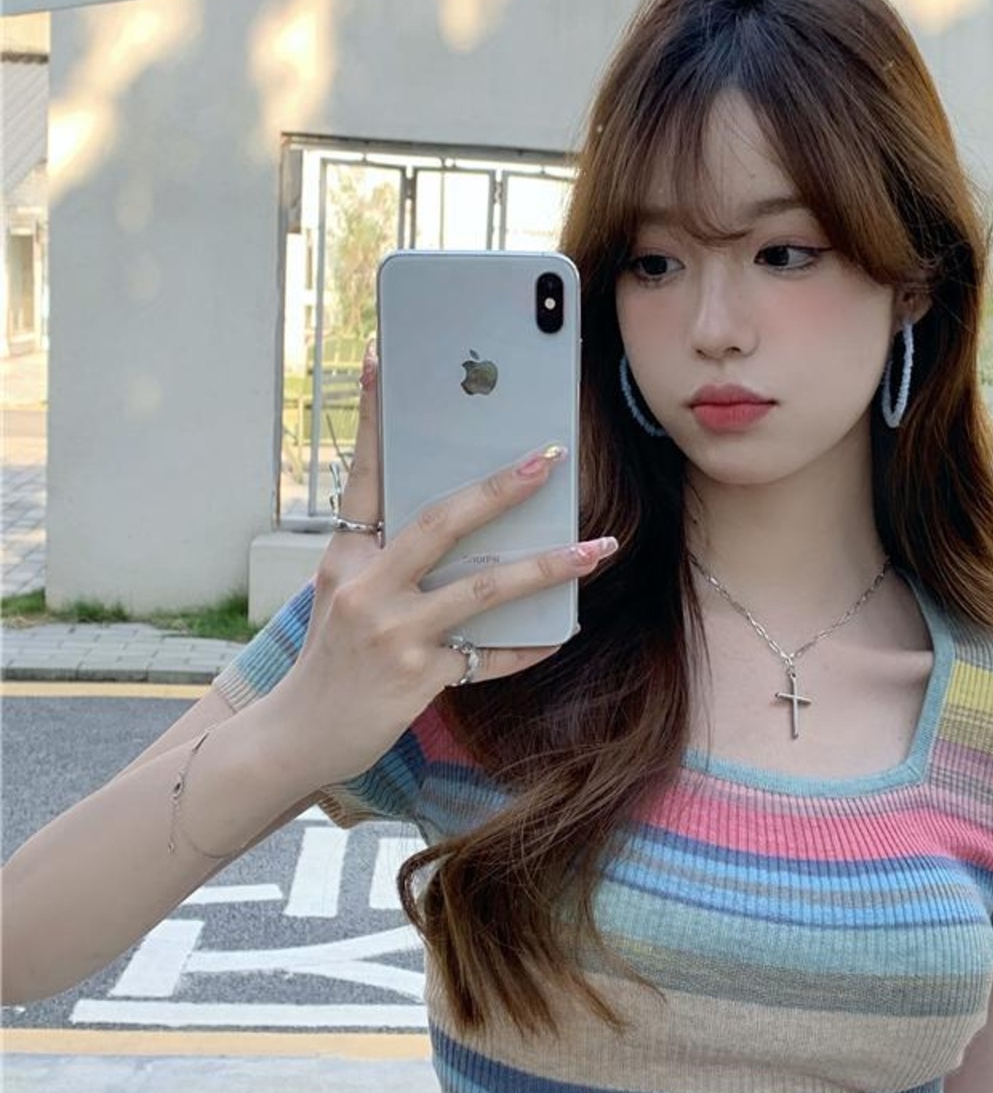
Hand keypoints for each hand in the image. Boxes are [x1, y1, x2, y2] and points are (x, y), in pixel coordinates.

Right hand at [286, 346, 617, 786]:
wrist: (296, 734)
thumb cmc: (330, 654)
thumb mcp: (342, 592)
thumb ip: (387, 554)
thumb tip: (457, 517)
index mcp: (346, 555)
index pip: (363, 474)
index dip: (370, 417)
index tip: (380, 358)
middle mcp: (368, 588)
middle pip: (442, 523)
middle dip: (501, 488)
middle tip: (550, 457)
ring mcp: (393, 635)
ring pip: (484, 590)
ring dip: (547, 565)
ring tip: (596, 549)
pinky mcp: (416, 680)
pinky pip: (488, 658)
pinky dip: (527, 645)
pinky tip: (562, 632)